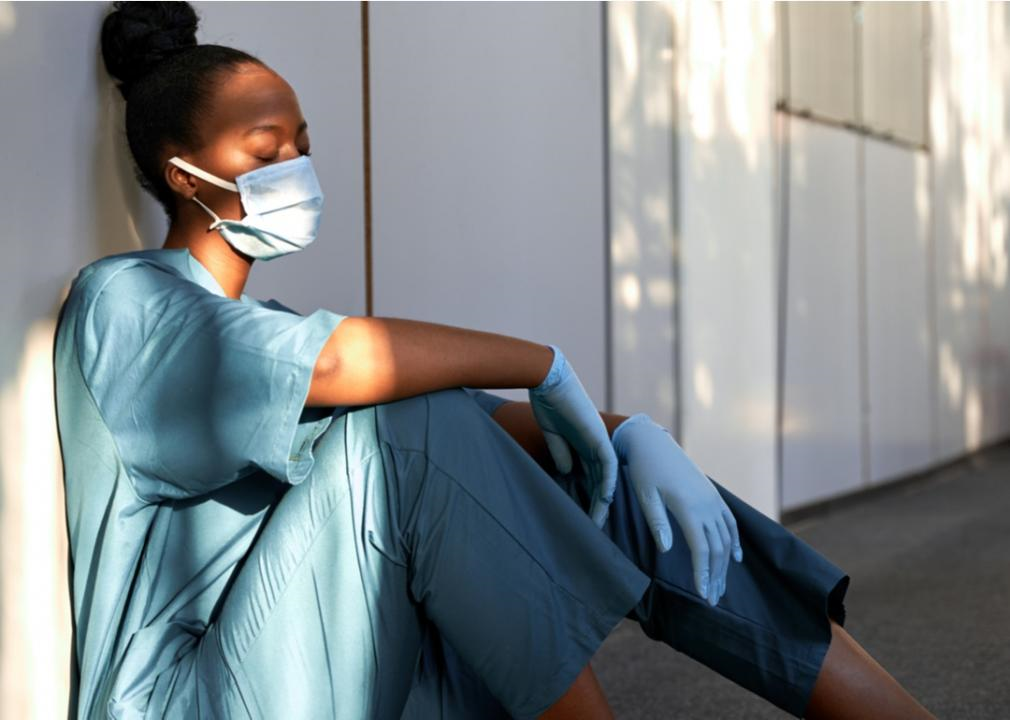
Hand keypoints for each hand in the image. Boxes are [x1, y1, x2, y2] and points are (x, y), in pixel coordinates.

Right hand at [528, 344, 617, 527]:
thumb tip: (567, 472)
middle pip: (600, 480)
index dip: (587, 496)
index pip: (589, 476)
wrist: (548, 380)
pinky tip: (605, 498)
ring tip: (597, 521)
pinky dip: (608, 481)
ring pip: (606, 477)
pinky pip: (608, 464)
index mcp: (583, 444)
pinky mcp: (598, 436)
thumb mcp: (553, 434)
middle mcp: (595, 444)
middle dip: (596, 505)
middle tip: (593, 528)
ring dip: (602, 500)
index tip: (582, 516)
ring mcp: (598, 440)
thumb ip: (561, 452)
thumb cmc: (548, 402)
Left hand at [611, 413, 742, 606]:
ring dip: (725, 564)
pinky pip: (730, 522)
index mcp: (688, 507)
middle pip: (717, 548)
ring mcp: (712, 500)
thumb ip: (657, 522)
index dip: (703, 573)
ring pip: (726, 538)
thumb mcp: (645, 495)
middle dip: (716, 576)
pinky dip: (734, 541)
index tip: (702, 595)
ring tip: (720, 587)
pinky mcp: (713, 495)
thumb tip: (668, 551)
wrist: (653, 443)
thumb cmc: (644, 470)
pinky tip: (735, 558)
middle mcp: (706, 505)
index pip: (701, 548)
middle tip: (712, 600)